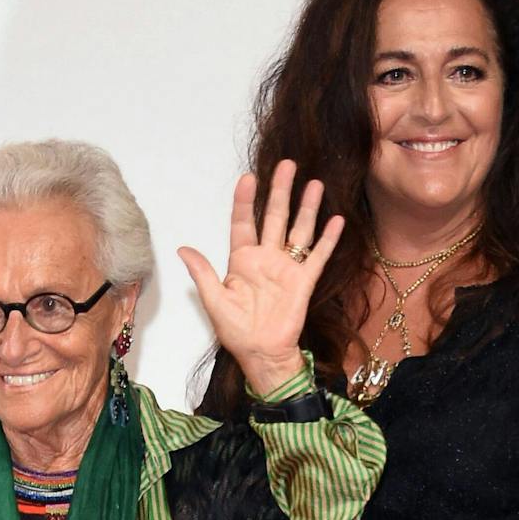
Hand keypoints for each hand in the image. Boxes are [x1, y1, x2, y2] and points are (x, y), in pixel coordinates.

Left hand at [177, 161, 343, 395]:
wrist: (261, 354)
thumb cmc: (236, 332)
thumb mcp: (214, 301)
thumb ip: (202, 273)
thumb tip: (182, 248)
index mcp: (242, 260)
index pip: (242, 222)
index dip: (244, 200)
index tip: (248, 178)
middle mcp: (265, 258)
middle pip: (274, 217)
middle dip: (280, 191)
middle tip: (287, 165)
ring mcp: (287, 268)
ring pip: (298, 230)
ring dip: (307, 207)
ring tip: (314, 183)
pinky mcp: (304, 281)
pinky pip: (317, 256)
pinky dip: (327, 239)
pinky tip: (336, 219)